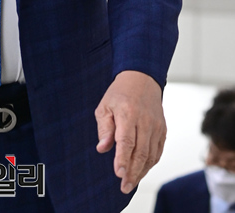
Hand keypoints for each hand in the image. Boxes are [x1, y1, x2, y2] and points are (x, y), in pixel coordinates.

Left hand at [95, 70, 165, 194]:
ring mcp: (156, 126)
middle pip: (140, 152)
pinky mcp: (162, 130)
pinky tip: (141, 171)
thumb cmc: (120, 93)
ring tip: (131, 183)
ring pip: (151, 155)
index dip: (123, 159)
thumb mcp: (105, 106)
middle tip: (124, 186)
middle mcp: (145, 120)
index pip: (126, 141)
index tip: (119, 174)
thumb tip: (102, 148)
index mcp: (128, 113)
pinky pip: (158, 151)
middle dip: (132, 172)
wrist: (142, 79)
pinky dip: (150, 164)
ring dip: (141, 171)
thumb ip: (104, 128)